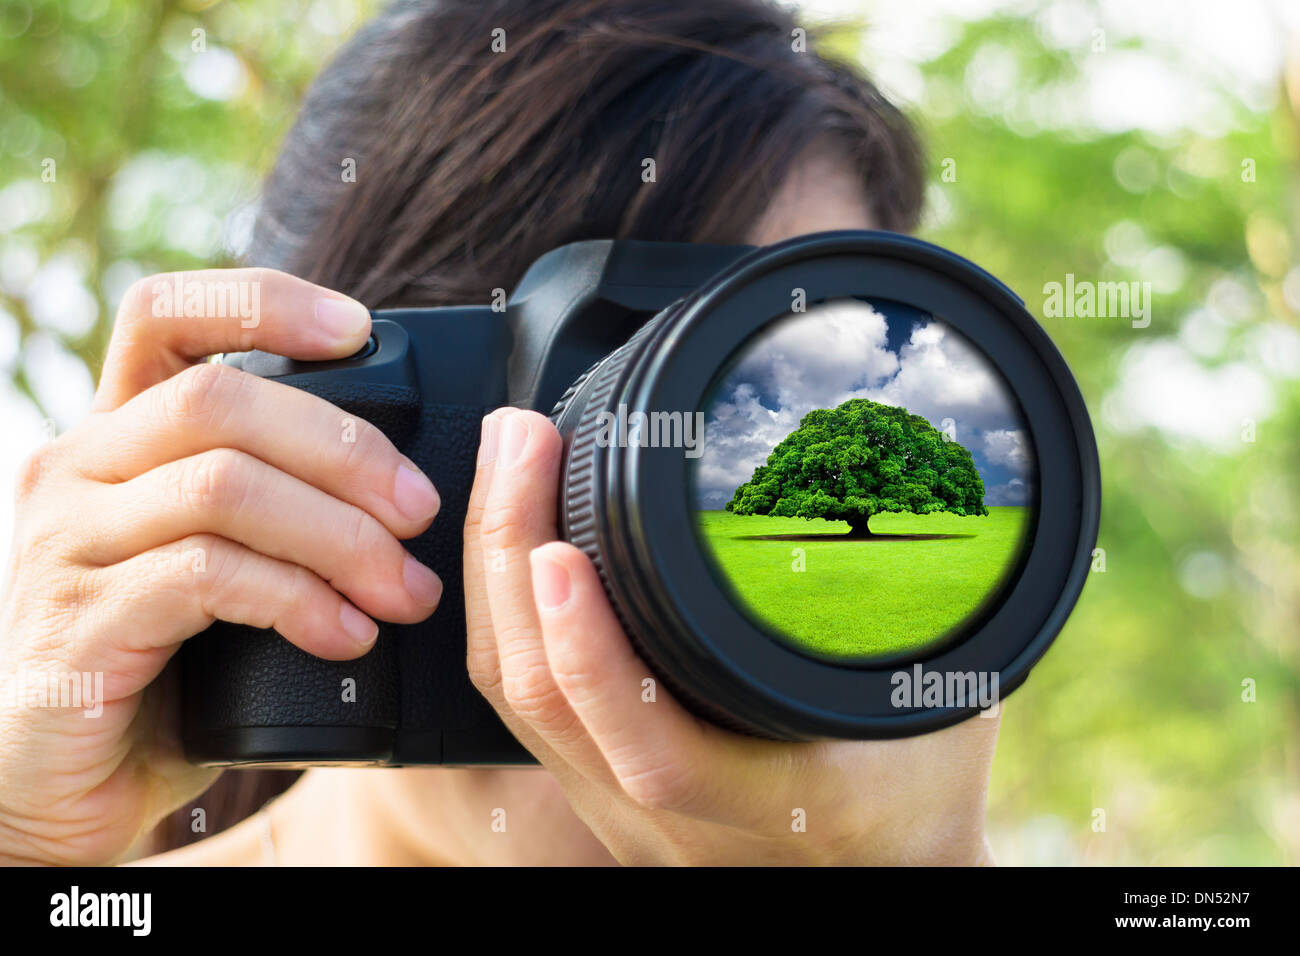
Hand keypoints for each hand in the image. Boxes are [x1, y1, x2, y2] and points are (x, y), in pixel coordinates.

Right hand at [0, 269, 442, 864]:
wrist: (67, 780)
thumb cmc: (166, 663)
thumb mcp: (221, 559)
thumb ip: (275, 503)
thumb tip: (406, 482)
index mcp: (118, 434)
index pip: (167, 313)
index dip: (266, 301)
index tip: (361, 330)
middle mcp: (79, 467)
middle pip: (220, 400)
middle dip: (344, 449)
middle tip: (419, 511)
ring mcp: (67, 541)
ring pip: (223, 485)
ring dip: (339, 535)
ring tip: (404, 590)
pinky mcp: (76, 619)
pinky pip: (206, 576)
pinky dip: (297, 599)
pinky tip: (347, 634)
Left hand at [464, 407, 999, 865]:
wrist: (882, 885)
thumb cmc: (916, 799)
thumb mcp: (939, 711)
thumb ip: (929, 623)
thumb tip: (931, 503)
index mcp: (764, 802)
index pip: (648, 744)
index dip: (589, 651)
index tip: (559, 544)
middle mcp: (670, 820)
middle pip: (544, 702)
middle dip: (510, 557)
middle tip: (518, 439)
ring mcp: (622, 812)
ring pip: (518, 700)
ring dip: (494, 575)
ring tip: (505, 462)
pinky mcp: (599, 792)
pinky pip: (523, 704)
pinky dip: (505, 613)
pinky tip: (509, 540)